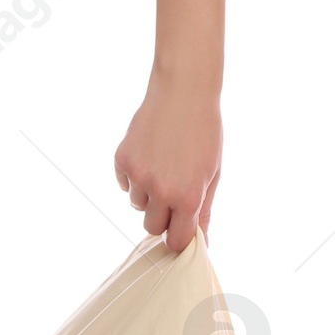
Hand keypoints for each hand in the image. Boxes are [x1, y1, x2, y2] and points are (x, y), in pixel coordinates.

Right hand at [114, 69, 221, 252]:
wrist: (184, 92)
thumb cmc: (204, 132)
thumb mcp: (212, 174)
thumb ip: (202, 211)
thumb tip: (201, 242)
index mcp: (188, 197)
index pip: (176, 241)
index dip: (180, 237)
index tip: (182, 229)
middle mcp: (160, 190)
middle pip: (153, 228)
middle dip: (163, 218)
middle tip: (174, 194)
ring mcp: (138, 175)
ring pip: (137, 205)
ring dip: (148, 195)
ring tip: (163, 166)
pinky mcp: (121, 160)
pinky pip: (124, 184)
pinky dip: (134, 177)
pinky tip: (150, 155)